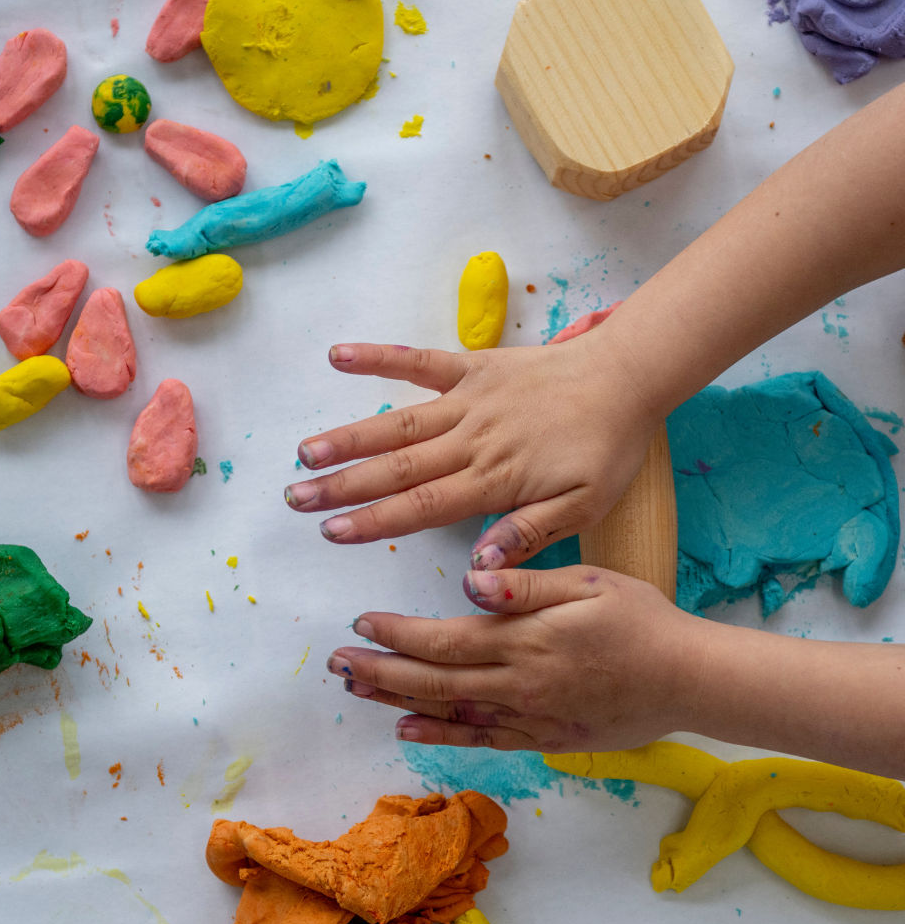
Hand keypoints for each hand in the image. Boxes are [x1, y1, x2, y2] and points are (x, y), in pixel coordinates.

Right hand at [284, 335, 659, 567]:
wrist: (627, 377)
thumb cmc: (607, 448)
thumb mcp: (583, 507)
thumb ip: (527, 534)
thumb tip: (477, 566)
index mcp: (494, 480)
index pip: (421, 506)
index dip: (372, 520)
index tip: (332, 532)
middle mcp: (471, 440)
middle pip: (396, 467)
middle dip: (342, 485)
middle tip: (296, 498)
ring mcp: (468, 400)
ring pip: (397, 422)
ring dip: (348, 437)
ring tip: (304, 451)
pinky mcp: (472, 367)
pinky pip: (419, 362)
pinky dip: (379, 358)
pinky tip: (339, 357)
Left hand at [326, 566, 702, 751]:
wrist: (689, 680)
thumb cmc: (641, 621)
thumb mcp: (590, 584)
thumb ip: (527, 584)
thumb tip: (471, 579)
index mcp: (525, 639)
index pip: (444, 638)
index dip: (397, 634)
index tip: (361, 623)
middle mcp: (517, 682)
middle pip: (433, 680)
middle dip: (379, 671)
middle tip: (336, 664)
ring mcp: (528, 715)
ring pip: (448, 712)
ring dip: (397, 702)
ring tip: (356, 692)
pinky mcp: (543, 737)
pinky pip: (482, 740)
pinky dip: (441, 737)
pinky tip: (409, 732)